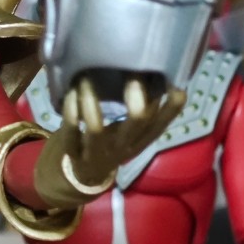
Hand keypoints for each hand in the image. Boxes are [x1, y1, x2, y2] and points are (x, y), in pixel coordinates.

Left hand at [34, 76, 185, 207]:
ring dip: (90, 102)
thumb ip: (145, 105)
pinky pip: (71, 132)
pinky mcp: (74, 153)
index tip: (173, 78)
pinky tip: (70, 93)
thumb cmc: (114, 140)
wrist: (86, 175)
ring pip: (96, 129)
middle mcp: (123, 146)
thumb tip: (157, 69)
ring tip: (85, 79)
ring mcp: (98, 152)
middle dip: (137, 98)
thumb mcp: (133, 129)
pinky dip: (69, 111)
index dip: (171, 103)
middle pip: (137, 123)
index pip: (162, 121)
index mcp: (142, 139)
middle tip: (130, 73)